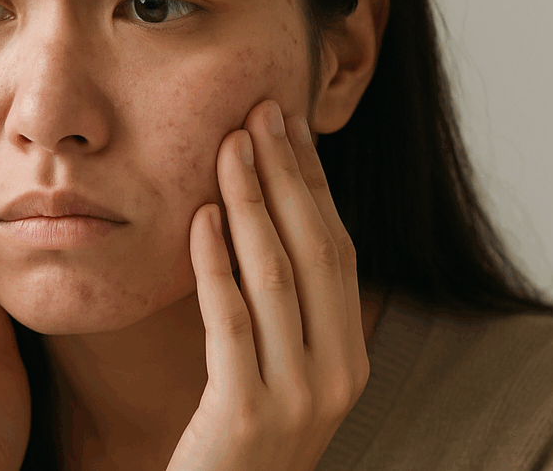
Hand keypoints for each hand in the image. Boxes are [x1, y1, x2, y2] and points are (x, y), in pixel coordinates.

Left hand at [166, 99, 368, 470]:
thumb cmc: (239, 438)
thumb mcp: (277, 371)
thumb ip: (281, 310)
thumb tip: (259, 217)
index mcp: (350, 357)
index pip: (338, 249)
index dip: (314, 184)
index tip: (291, 127)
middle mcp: (338, 374)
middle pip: (316, 251)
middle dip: (287, 176)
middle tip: (260, 113)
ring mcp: (298, 397)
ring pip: (278, 276)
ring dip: (253, 203)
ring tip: (230, 147)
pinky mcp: (247, 414)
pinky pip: (232, 321)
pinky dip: (217, 264)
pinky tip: (202, 217)